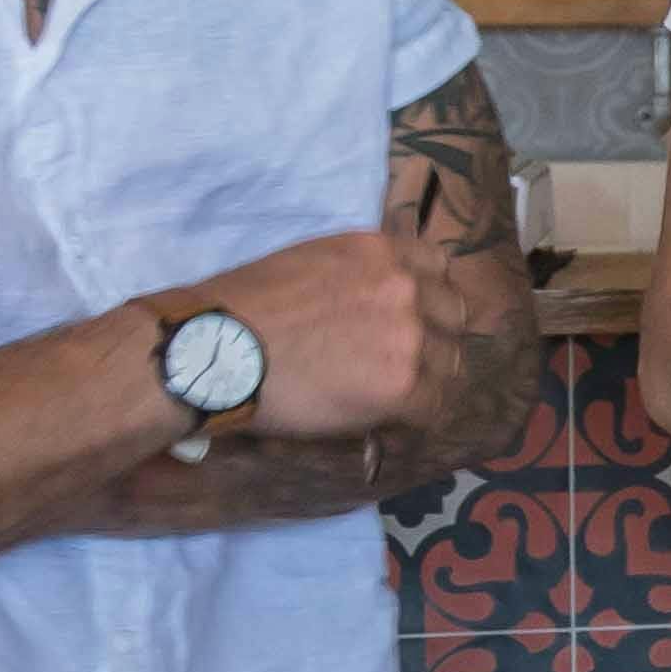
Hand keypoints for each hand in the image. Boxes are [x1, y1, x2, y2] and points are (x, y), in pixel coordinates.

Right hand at [162, 225, 449, 438]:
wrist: (217, 348)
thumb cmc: (246, 307)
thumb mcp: (314, 261)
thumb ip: (360, 273)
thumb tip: (378, 297)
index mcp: (382, 251)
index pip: (439, 268)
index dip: (428, 298)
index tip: (415, 318)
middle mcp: (405, 286)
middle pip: (453, 316)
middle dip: (435, 337)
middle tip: (408, 362)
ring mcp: (409, 335)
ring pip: (450, 363)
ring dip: (429, 379)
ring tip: (398, 395)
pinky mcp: (402, 384)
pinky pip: (434, 406)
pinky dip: (417, 416)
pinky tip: (392, 420)